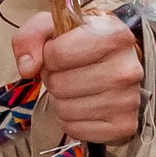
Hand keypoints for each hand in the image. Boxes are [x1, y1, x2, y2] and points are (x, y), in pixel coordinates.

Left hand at [11, 8, 144, 145]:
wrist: (117, 65)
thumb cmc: (84, 44)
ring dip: (61, 100)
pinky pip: (75, 129)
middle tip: (68, 73)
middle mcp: (126, 68)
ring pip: (65, 109)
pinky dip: (72, 121)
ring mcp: (128, 99)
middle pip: (59, 84)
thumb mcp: (54, 27)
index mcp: (113, 34)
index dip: (49, 55)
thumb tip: (27, 67)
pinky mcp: (123, 126)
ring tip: (76, 88)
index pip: (57, 54)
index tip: (59, 53)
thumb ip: (31, 36)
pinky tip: (84, 105)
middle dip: (54, 79)